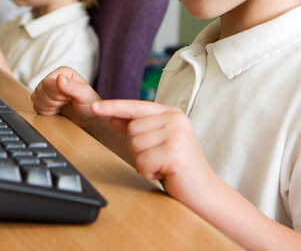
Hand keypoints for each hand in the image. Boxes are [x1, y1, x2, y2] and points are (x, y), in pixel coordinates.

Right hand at [31, 67, 100, 126]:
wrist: (88, 118)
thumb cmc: (90, 105)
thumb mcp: (84, 96)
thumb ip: (72, 87)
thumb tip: (59, 77)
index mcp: (63, 72)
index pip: (46, 83)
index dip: (55, 96)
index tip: (67, 99)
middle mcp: (54, 77)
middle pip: (40, 91)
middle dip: (52, 102)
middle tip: (66, 103)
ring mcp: (47, 88)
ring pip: (36, 98)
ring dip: (48, 107)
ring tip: (62, 106)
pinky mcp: (43, 98)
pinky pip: (35, 105)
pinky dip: (45, 111)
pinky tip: (56, 110)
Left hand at [90, 100, 216, 204]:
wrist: (205, 193)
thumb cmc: (179, 168)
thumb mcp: (158, 143)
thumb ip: (138, 129)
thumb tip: (113, 118)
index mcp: (171, 113)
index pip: (136, 106)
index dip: (113, 107)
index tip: (95, 107)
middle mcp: (175, 119)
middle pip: (131, 129)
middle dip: (137, 149)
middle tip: (158, 159)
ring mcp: (176, 135)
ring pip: (135, 145)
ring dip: (143, 162)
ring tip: (162, 166)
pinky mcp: (175, 153)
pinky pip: (142, 162)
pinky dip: (148, 173)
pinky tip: (165, 173)